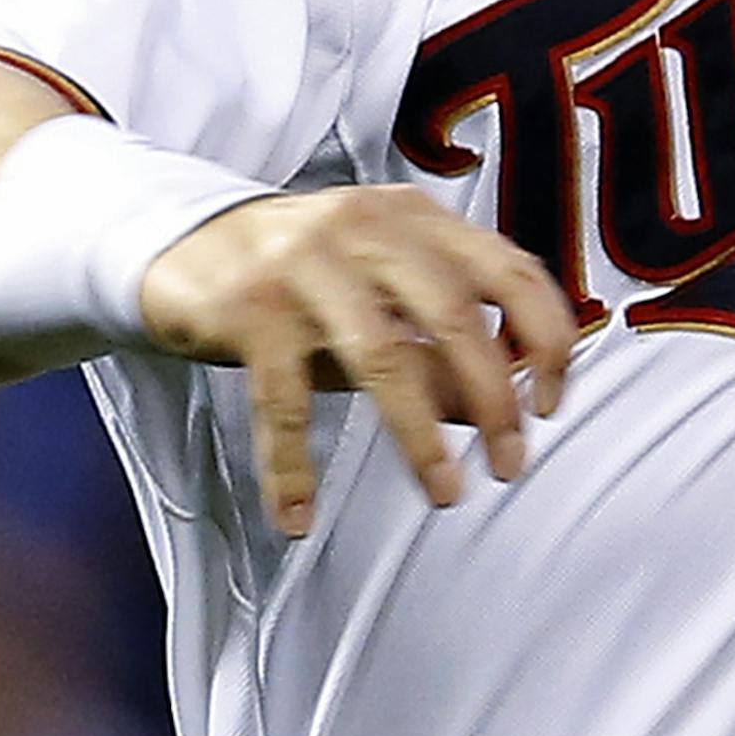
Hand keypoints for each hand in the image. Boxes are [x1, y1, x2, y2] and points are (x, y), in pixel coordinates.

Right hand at [138, 185, 577, 532]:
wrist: (182, 243)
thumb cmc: (301, 275)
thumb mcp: (379, 297)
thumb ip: (437, 344)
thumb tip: (498, 411)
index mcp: (417, 218)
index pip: (510, 269)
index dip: (545, 337)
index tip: (552, 403)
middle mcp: (368, 228)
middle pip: (457, 314)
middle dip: (495, 398)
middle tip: (510, 463)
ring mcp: (306, 263)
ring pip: (383, 356)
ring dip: (420, 436)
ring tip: (444, 493)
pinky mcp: (250, 307)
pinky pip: (282, 400)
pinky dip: (292, 467)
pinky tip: (297, 518)